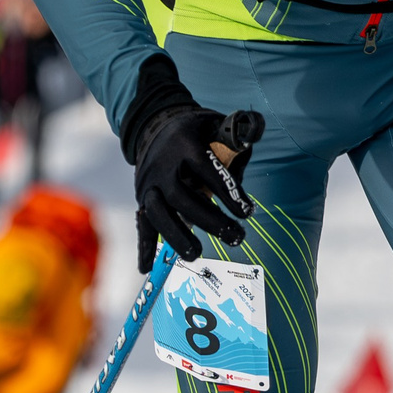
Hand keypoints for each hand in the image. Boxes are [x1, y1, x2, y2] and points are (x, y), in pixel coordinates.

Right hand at [124, 61, 264, 272]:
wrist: (155, 125)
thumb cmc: (195, 130)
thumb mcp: (216, 124)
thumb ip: (236, 137)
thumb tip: (251, 143)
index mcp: (185, 144)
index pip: (208, 170)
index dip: (228, 193)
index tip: (247, 212)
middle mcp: (162, 165)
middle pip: (181, 197)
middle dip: (209, 220)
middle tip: (236, 237)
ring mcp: (148, 183)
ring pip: (157, 212)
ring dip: (175, 235)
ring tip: (195, 255)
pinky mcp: (141, 197)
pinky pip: (141, 224)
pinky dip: (143, 247)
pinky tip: (146, 268)